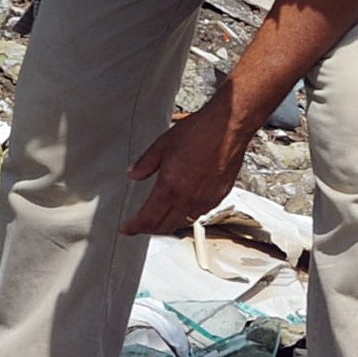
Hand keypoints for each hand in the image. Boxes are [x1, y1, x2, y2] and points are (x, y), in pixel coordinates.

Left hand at [120, 106, 249, 235]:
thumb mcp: (163, 144)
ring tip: (160, 218)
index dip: (135, 227)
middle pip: (165, 227)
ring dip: (169, 224)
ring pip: (183, 223)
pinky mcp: (219, 196)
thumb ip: (145, 163)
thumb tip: (133, 174)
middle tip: (141, 225)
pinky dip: (187, 215)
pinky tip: (183, 206)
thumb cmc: (200, 131)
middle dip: (150, 229)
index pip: (149, 219)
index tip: (128, 229)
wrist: (229, 127)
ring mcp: (206, 200)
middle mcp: (189, 198)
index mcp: (171, 188)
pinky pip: (199, 213)